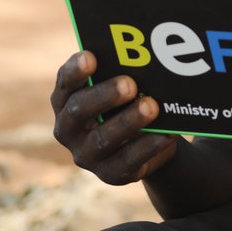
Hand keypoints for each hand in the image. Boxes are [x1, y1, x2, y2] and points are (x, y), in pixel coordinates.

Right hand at [50, 51, 178, 184]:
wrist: (150, 142)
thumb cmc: (131, 102)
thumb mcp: (124, 88)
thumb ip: (124, 74)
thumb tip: (145, 60)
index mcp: (66, 101)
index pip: (65, 83)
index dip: (75, 70)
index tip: (90, 56)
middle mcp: (68, 129)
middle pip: (79, 110)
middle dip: (105, 95)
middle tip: (130, 84)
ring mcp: (87, 154)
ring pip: (103, 139)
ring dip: (128, 121)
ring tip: (152, 106)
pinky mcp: (110, 174)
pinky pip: (128, 160)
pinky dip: (148, 146)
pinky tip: (166, 134)